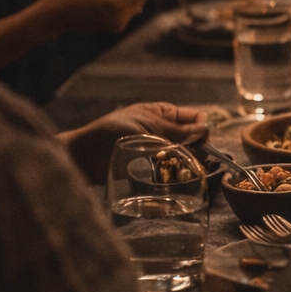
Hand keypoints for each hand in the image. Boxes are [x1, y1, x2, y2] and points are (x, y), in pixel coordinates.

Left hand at [58, 102, 208, 182]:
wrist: (86, 156)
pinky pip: (170, 170)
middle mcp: (163, 130)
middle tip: (196, 160)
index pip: (194, 117)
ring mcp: (157, 149)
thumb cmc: (112, 132)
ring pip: (183, 154)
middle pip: (191, 137)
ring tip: (185, 171)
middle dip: (197, 147)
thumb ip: (175, 130)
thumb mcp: (146, 126)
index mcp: (162, 113)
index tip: (201, 143)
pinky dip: (176, 174)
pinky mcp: (150, 168)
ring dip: (187, 162)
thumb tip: (204, 128)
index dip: (202, 128)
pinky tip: (174, 179)